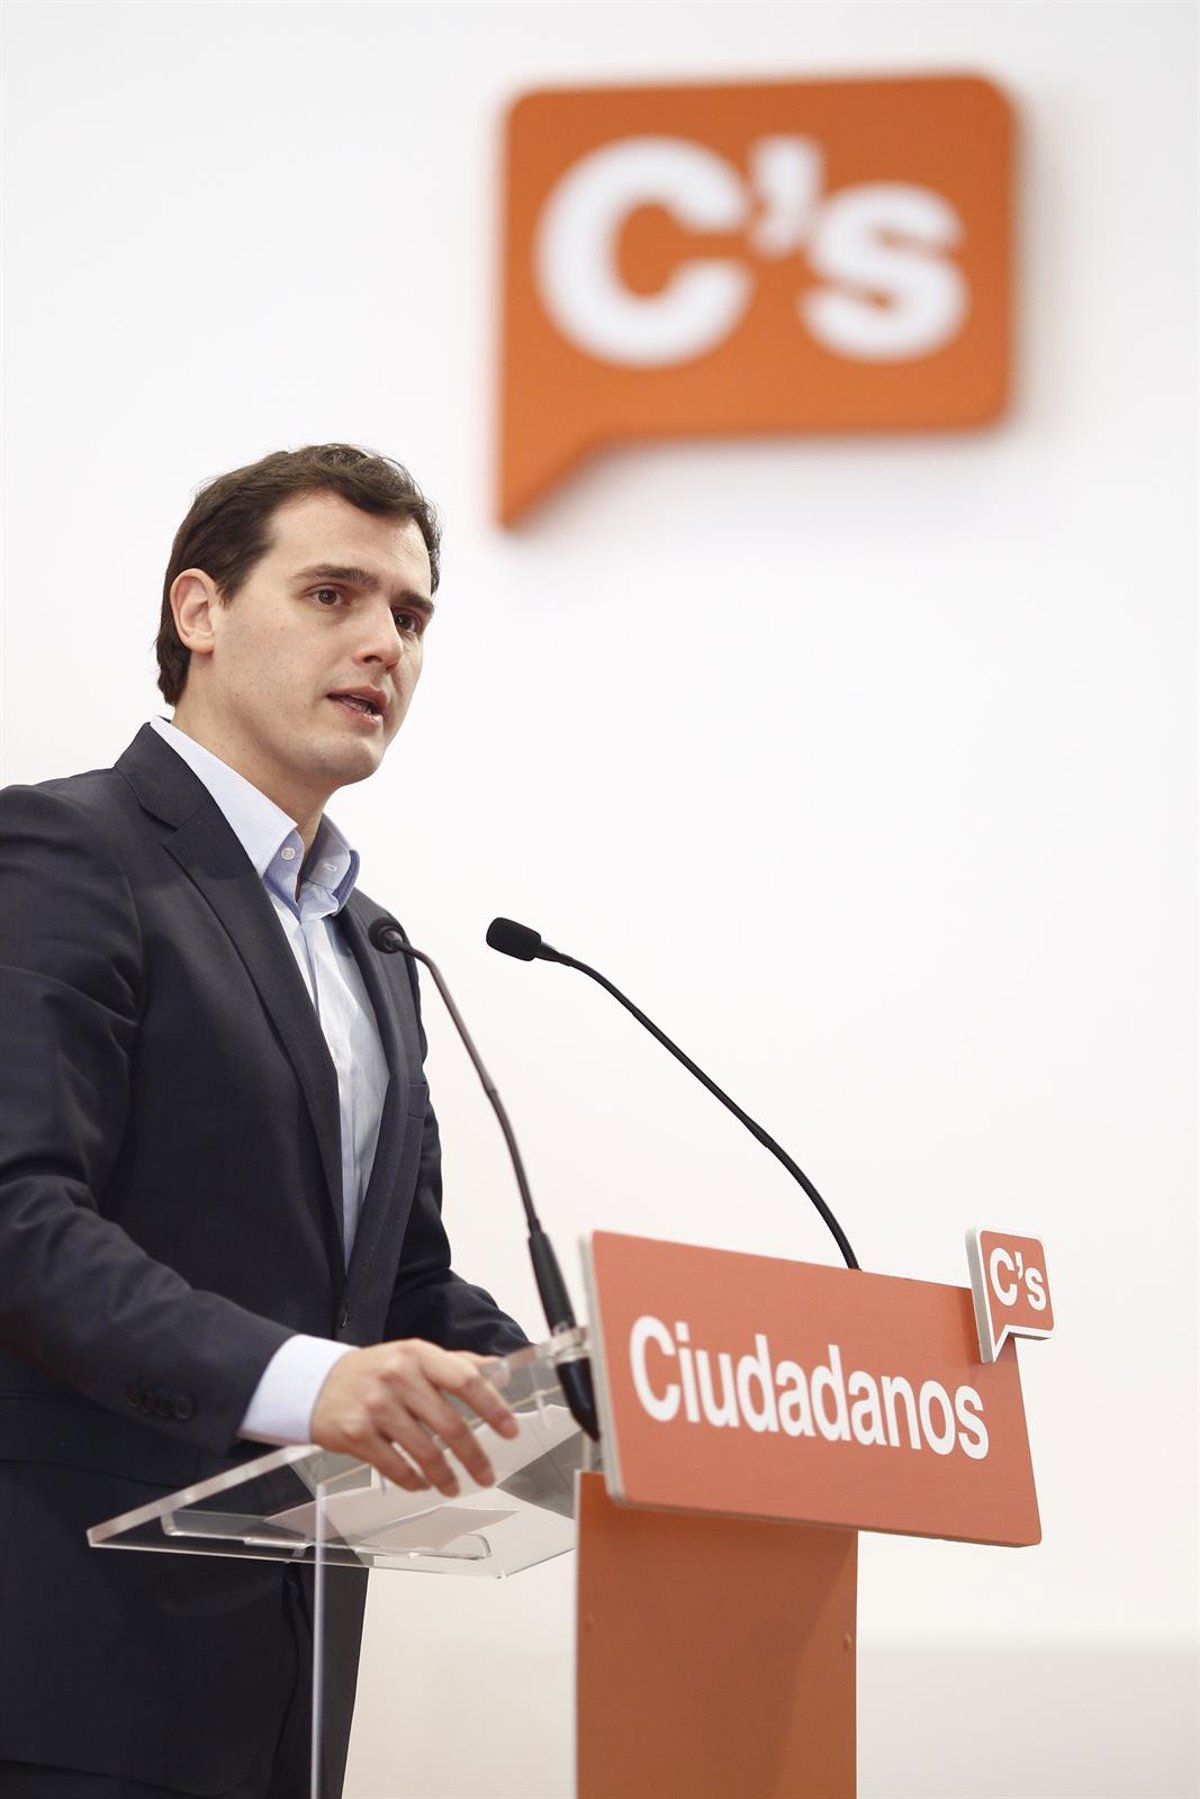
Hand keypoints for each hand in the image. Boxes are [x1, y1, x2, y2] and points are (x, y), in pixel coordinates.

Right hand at [310, 1340, 518, 1496]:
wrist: (316, 1383)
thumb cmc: (374, 1371)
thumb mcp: (414, 1356)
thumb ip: (457, 1363)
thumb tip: (501, 1370)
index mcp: (418, 1355)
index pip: (465, 1379)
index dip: (493, 1407)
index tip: (510, 1430)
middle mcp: (398, 1376)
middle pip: (449, 1423)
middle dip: (474, 1456)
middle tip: (487, 1474)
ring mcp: (376, 1405)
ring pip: (424, 1451)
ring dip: (446, 1475)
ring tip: (455, 1486)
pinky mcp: (356, 1434)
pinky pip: (394, 1467)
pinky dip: (413, 1481)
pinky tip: (422, 1484)